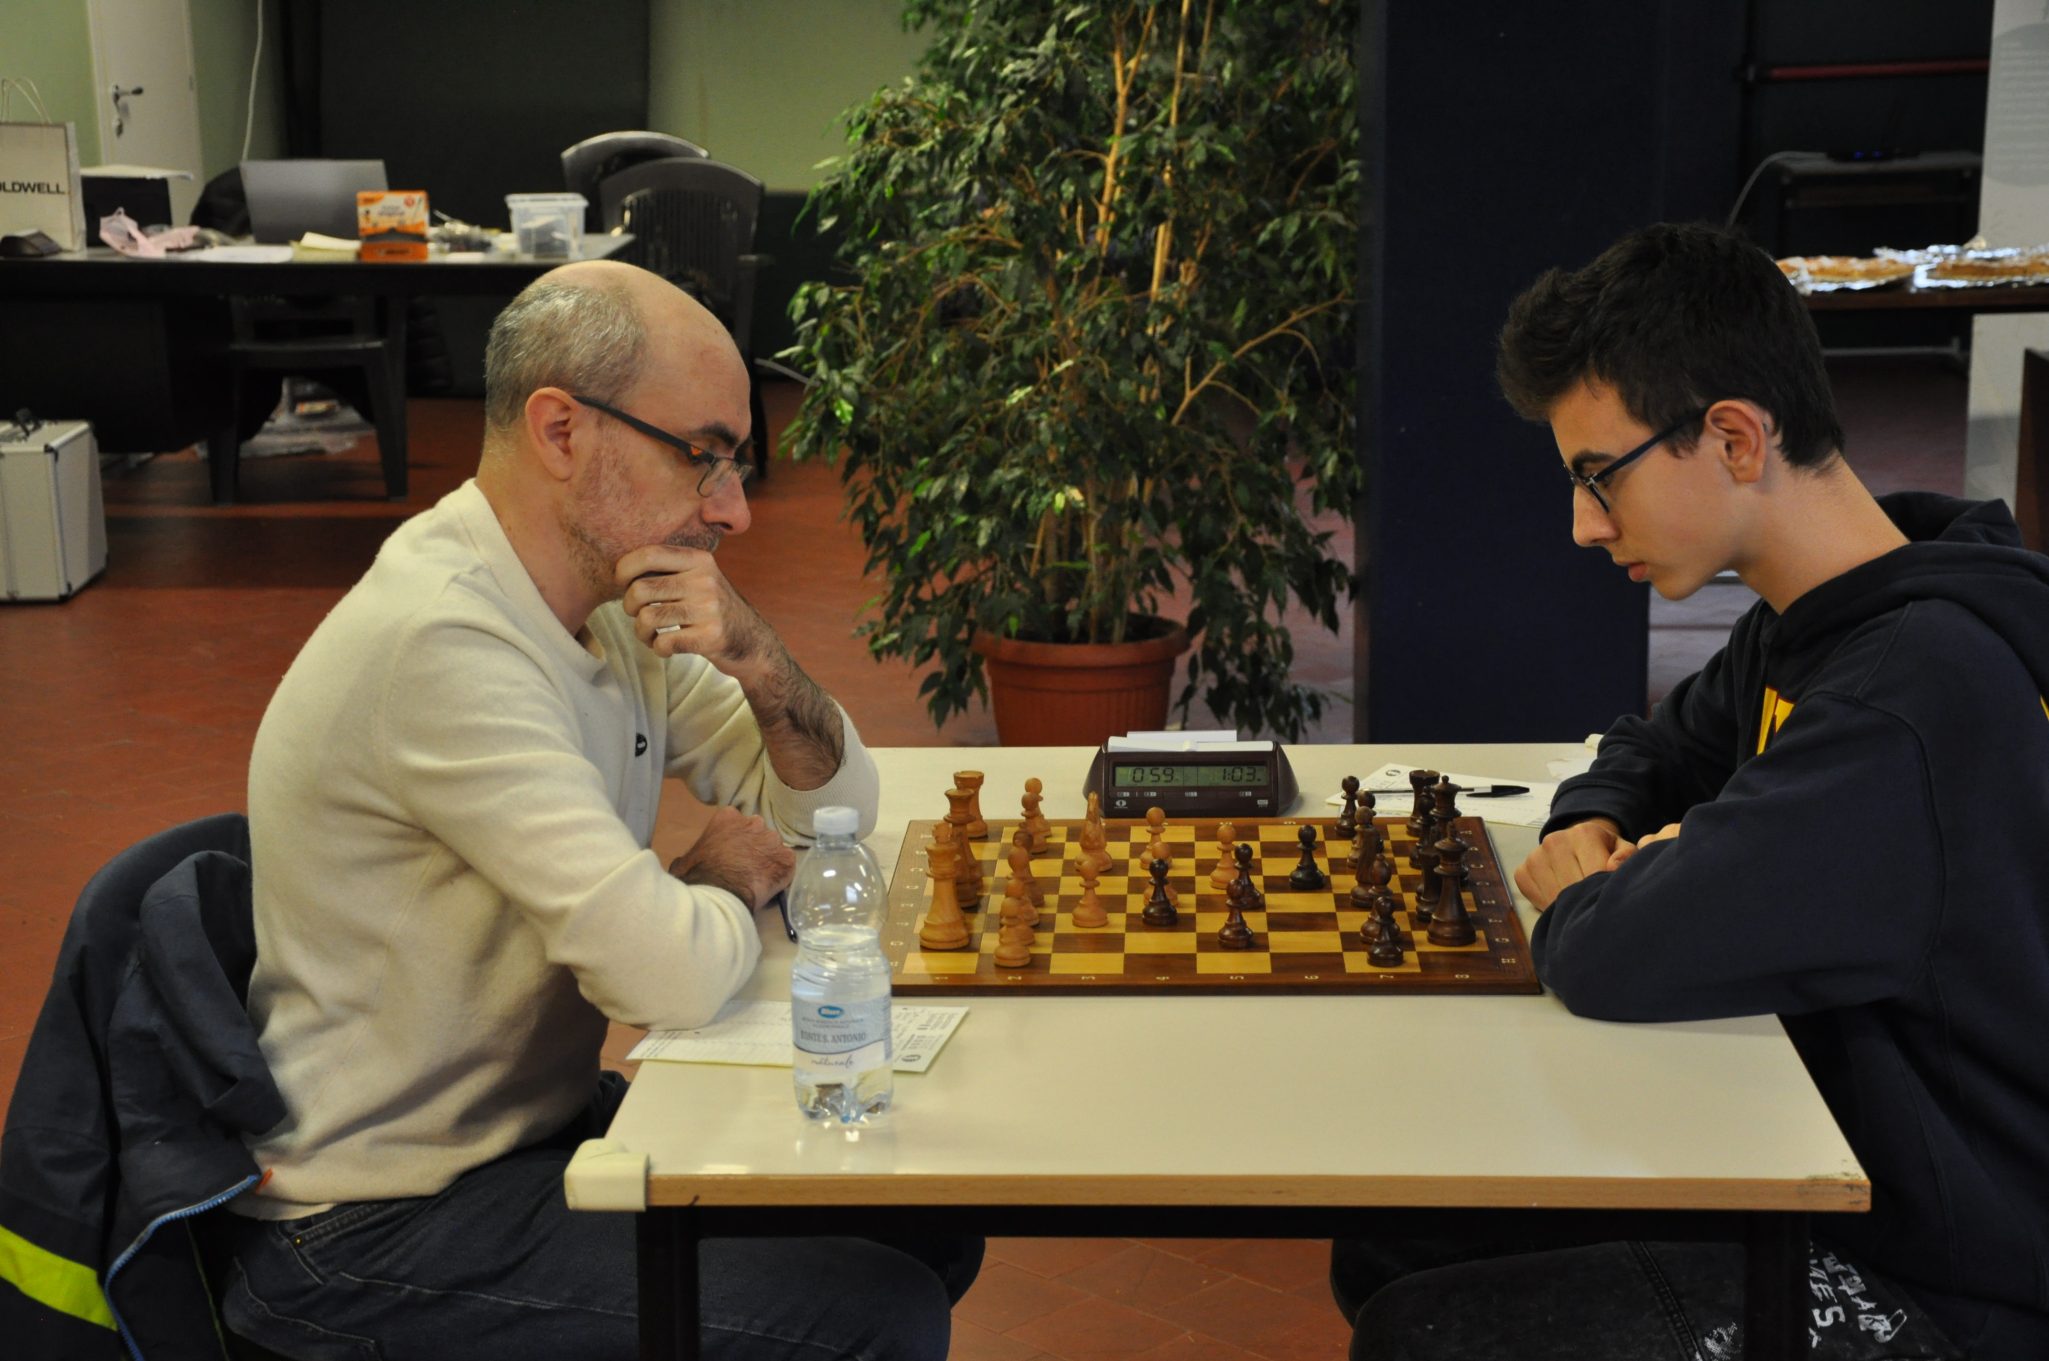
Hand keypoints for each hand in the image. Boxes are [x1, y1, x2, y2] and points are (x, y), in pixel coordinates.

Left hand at [617, 545, 778, 679]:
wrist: (752, 642)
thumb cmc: (712, 608)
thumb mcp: (699, 577)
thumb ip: (669, 569)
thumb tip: (620, 568)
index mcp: (699, 560)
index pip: (649, 554)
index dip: (624, 569)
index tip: (621, 583)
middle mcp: (705, 581)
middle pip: (641, 589)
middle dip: (628, 606)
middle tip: (636, 614)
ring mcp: (709, 609)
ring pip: (647, 618)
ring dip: (640, 632)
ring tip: (649, 635)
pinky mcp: (710, 637)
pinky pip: (663, 643)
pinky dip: (658, 648)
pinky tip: (665, 647)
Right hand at [667, 805, 795, 909]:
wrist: (718, 895)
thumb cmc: (697, 876)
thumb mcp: (685, 859)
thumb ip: (695, 852)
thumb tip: (689, 861)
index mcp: (728, 817)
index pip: (736, 822)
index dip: (735, 838)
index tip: (731, 851)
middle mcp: (754, 822)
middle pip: (758, 832)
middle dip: (754, 845)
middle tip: (746, 865)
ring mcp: (772, 840)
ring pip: (773, 848)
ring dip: (768, 859)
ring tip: (758, 878)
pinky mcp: (786, 859)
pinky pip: (786, 864)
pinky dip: (781, 873)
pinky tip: (771, 884)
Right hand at [1514, 817, 1625, 911]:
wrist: (1575, 844)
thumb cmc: (1603, 852)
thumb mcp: (1622, 849)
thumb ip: (1628, 856)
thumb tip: (1614, 868)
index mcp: (1585, 833)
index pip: (1597, 873)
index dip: (1604, 891)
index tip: (1608, 896)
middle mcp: (1555, 842)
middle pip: (1575, 888)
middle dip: (1587, 901)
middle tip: (1595, 905)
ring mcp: (1536, 857)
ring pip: (1555, 897)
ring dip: (1569, 906)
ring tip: (1580, 904)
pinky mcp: (1523, 872)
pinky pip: (1536, 899)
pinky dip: (1550, 906)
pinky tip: (1562, 901)